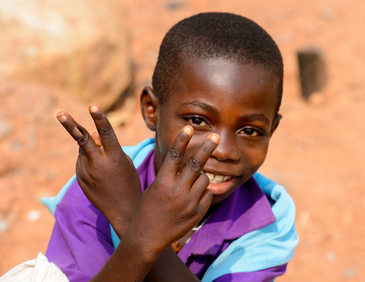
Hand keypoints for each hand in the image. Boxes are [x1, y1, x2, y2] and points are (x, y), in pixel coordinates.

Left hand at [56, 104, 141, 236]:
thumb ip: (107, 146)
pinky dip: (88, 161)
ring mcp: (87, 172)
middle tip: (59, 113)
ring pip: (83, 150)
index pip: (107, 132)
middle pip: (82, 139)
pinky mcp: (80, 179)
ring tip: (105, 167)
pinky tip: (100, 176)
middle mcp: (98, 163)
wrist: (123, 209)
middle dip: (70, 125)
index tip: (92, 105)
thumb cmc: (128, 182)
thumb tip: (94, 134)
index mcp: (115, 157)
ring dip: (89, 148)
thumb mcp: (124, 161)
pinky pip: (81, 162)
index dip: (99, 118)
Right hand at [127, 126, 219, 252]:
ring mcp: (189, 202)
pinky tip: (191, 200)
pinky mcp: (197, 212)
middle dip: (207, 148)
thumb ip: (171, 175)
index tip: (189, 127)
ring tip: (188, 187)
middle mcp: (177, 190)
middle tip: (216, 136)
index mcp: (163, 182)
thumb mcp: (156, 188)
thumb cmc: (148, 208)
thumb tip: (190, 161)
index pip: (174, 156)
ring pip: (204, 179)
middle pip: (196, 163)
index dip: (182, 140)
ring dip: (199, 178)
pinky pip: (207, 194)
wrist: (148, 237)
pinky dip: (202, 193)